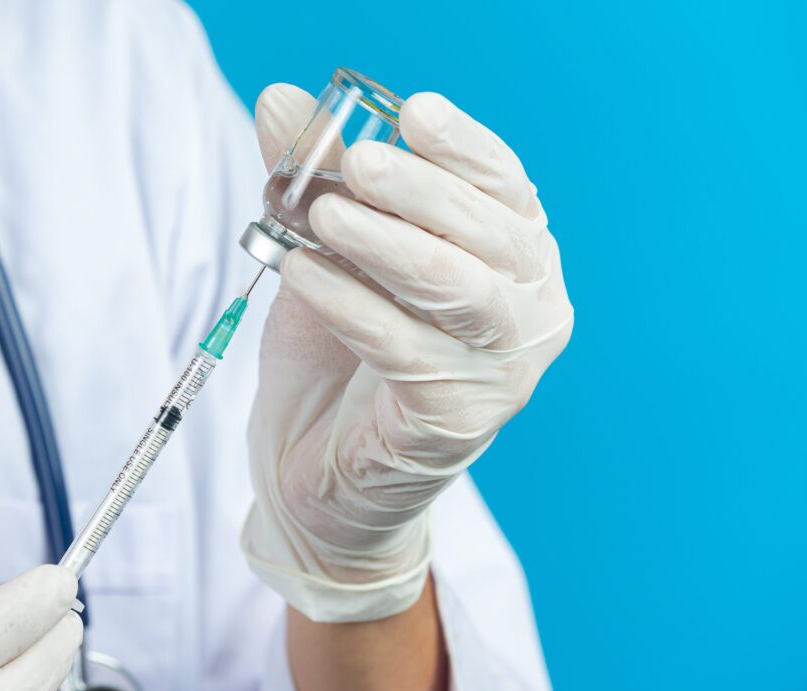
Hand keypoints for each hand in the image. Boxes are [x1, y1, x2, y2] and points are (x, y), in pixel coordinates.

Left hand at [243, 85, 573, 622]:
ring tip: (323, 214)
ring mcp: (501, 370)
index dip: (464, 148)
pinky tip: (302, 274)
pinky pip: (405, 349)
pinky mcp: (458, 420)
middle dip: (421, 192)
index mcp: (510, 259)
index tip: (413, 113)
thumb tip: (279, 100)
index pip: (505, 188)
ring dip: (389, 245)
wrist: (315, 474)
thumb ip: (314, 180)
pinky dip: (351, 304)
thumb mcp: (326, 256)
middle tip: (357, 164)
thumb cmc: (335, 359)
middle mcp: (527, 310)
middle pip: (491, 234)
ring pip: (459, 289)